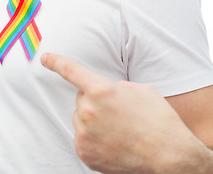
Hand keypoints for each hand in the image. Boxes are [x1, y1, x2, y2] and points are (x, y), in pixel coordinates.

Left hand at [40, 52, 209, 173]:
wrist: (168, 155)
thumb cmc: (158, 119)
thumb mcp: (139, 90)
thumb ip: (114, 86)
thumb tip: (102, 91)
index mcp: (101, 90)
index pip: (72, 71)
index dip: (56, 62)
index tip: (45, 58)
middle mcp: (88, 111)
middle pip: (81, 99)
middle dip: (94, 101)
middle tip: (116, 112)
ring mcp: (84, 133)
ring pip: (81, 119)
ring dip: (92, 120)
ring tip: (117, 129)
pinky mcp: (83, 151)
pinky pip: (82, 137)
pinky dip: (93, 137)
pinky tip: (112, 141)